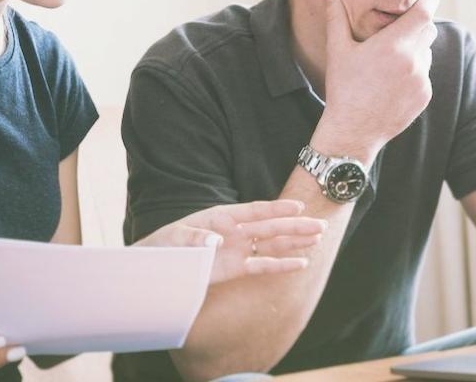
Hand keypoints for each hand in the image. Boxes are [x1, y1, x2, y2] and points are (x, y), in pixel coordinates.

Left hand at [137, 199, 326, 283]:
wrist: (156, 266)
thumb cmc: (165, 245)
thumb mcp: (176, 237)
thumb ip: (196, 237)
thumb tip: (217, 240)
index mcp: (222, 216)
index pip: (255, 211)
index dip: (277, 209)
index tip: (299, 206)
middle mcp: (235, 231)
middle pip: (270, 227)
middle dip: (295, 227)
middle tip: (320, 225)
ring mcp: (238, 250)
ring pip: (272, 244)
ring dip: (294, 242)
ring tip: (318, 239)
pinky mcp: (236, 269)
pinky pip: (262, 265)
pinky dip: (281, 265)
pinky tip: (301, 264)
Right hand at [319, 0, 439, 160]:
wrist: (353, 131)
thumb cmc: (343, 88)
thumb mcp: (338, 50)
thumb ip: (337, 17)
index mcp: (393, 45)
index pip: (424, 12)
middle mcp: (413, 61)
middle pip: (429, 30)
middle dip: (418, 24)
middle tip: (400, 28)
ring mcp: (421, 80)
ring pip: (426, 52)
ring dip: (415, 49)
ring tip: (389, 60)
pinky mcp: (424, 96)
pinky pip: (425, 74)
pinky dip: (414, 71)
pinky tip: (392, 81)